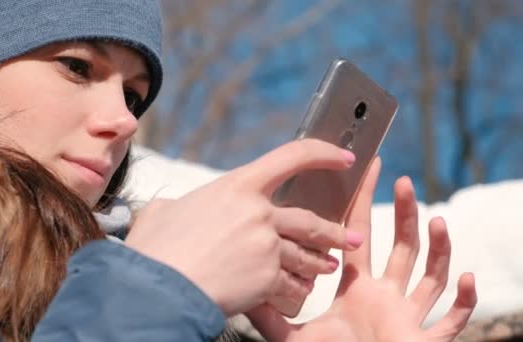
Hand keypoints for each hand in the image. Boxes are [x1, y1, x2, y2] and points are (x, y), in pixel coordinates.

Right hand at [125, 139, 362, 315]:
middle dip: (334, 232)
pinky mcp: (268, 279)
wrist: (158, 288)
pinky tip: (298, 294)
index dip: (323, 153)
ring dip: (320, 263)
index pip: (292, 157)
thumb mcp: (163, 212)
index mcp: (237, 186)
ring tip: (328, 268)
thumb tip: (176, 209)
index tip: (344, 157)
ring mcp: (267, 246)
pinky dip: (297, 291)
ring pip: (307, 254)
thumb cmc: (155, 249)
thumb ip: (182, 205)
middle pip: (310, 220)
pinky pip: (293, 285)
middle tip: (349, 238)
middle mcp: (259, 213)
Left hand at [247, 158, 476, 340]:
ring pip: (430, 275)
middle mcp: (385, 296)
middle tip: (399, 180)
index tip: (364, 177)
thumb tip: (243, 292)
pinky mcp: (423, 340)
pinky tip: (467, 278)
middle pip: (400, 247)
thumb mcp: (293, 335)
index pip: (360, 239)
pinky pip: (451, 321)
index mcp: (357, 290)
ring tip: (435, 219)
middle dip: (402, 213)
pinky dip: (464, 302)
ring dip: (437, 247)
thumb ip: (270, 314)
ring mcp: (407, 316)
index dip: (362, 208)